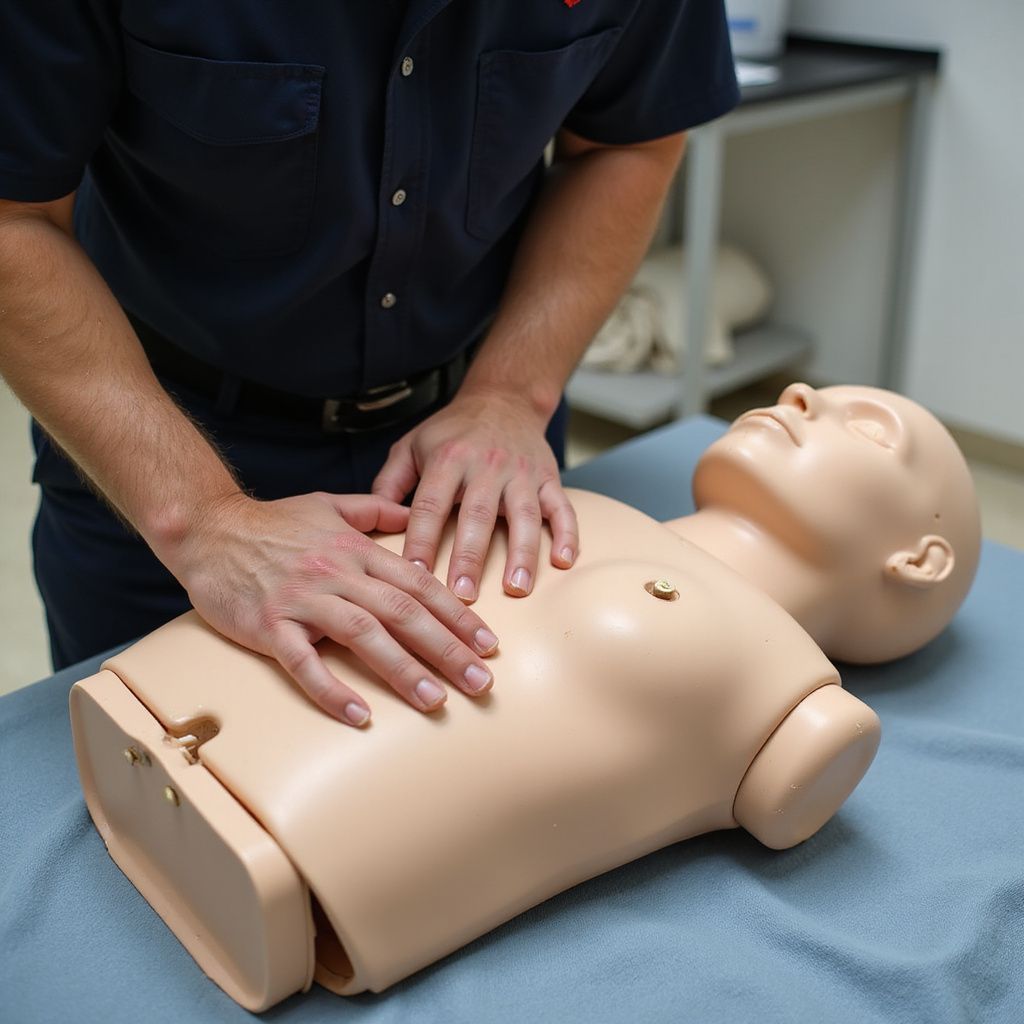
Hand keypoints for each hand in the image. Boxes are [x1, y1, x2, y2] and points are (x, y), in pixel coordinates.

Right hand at [163, 491, 499, 727]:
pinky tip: (360, 716)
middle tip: (480, 681)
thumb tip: (412, 513)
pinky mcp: (268, 624)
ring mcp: (303, 599)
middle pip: (402, 612)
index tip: (488, 643)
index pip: (418, 585)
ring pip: (363, 634)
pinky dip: (331, 690)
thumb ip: (375, 510)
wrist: (208, 527)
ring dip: (403, 669)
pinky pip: (303, 662)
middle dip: (446, 648)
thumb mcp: (329, 505)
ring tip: (436, 701)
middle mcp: (337, 573)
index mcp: (357, 550)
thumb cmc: (271, 522)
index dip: (457, 615)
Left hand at [372, 389, 578, 601]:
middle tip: (464, 597)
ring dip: (522, 554)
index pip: (430, 505)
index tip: (415, 576)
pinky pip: (562, 507)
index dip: (421, 541)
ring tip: (516, 589)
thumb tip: (372, 526)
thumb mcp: (411, 445)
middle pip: (477, 516)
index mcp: (448, 458)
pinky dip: (567, 534)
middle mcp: (487, 465)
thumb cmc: (452, 431)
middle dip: (470, 558)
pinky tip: (564, 562)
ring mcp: (522, 473)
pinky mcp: (549, 478)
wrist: (503, 398)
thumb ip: (388, 483)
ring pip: (525, 516)